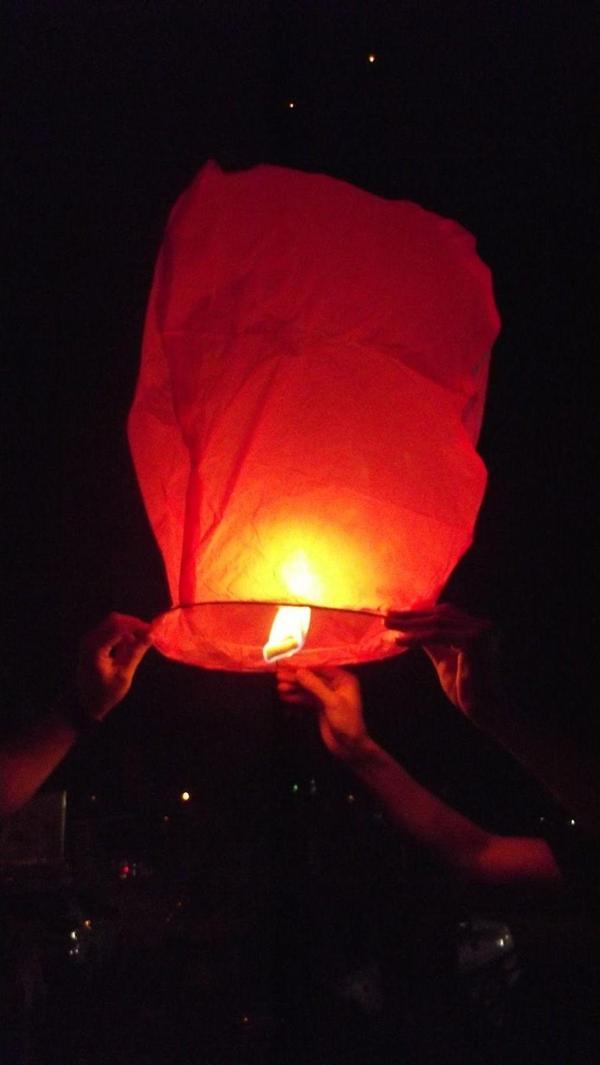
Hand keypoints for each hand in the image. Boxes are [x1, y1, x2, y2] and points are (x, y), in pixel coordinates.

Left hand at [76, 613, 151, 720]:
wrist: (85, 703)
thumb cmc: (105, 693)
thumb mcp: (124, 675)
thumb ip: (136, 653)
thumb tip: (151, 635)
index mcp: (96, 650)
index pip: (118, 626)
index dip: (137, 625)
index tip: (152, 631)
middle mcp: (89, 641)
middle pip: (115, 620)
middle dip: (133, 624)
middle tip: (148, 634)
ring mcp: (89, 640)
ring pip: (112, 623)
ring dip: (128, 629)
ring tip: (140, 643)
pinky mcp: (92, 642)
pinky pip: (109, 630)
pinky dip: (122, 634)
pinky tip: (130, 645)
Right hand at [276, 665, 367, 759]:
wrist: (350, 747)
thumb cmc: (348, 723)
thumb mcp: (332, 702)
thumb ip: (315, 686)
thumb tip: (299, 671)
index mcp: (343, 680)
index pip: (320, 667)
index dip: (303, 665)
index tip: (288, 663)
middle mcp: (335, 685)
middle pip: (312, 677)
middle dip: (295, 676)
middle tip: (279, 674)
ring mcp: (327, 696)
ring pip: (307, 688)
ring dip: (293, 687)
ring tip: (279, 687)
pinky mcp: (320, 706)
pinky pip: (306, 698)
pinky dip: (296, 697)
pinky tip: (284, 696)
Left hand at [385, 603, 499, 720]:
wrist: (485, 712)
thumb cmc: (467, 692)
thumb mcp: (445, 661)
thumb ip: (434, 644)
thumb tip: (413, 630)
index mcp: (481, 629)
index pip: (446, 614)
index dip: (420, 613)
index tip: (397, 615)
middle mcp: (485, 626)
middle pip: (441, 614)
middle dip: (412, 615)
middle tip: (387, 615)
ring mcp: (482, 631)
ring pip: (437, 623)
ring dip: (410, 624)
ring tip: (388, 625)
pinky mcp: (474, 640)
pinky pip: (437, 635)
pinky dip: (416, 637)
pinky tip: (398, 640)